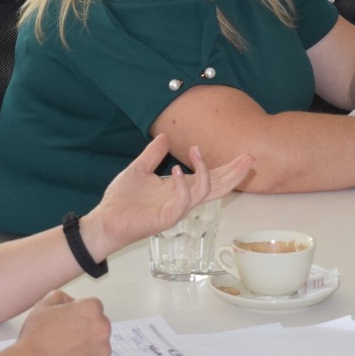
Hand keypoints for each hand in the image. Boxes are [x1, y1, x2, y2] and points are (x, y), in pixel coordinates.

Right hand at [12, 291, 111, 355]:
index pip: (93, 307)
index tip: (69, 322)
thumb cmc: (36, 338)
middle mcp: (102, 327)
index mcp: (91, 308)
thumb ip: (60, 296)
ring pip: (98, 344)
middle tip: (66, 338)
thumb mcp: (43, 305)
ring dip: (87, 346)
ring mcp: (103, 349)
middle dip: (86, 329)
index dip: (78, 314)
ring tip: (66, 351)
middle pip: (98, 325)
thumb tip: (69, 300)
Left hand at [81, 134, 254, 256]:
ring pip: (204, 193)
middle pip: (217, 187)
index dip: (227, 168)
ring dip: (205, 171)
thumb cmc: (122, 200)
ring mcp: (176, 209)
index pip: (210, 178)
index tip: (244, 156)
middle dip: (234, 173)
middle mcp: (183, 199)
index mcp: (179, 188)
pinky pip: (182, 203)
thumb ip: (152, 154)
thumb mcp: (138, 169)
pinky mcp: (166, 218)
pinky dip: (182, 186)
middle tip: (249, 158)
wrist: (105, 219)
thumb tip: (164, 136)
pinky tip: (177, 170)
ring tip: (196, 150)